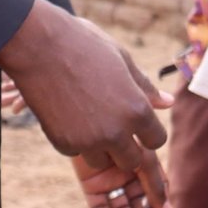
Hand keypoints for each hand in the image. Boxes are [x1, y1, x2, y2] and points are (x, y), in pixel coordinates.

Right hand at [0, 0, 171, 206]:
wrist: (39, 46)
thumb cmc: (84, 45)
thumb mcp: (122, 59)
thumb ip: (145, 87)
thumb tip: (168, 103)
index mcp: (136, 109)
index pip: (157, 141)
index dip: (148, 133)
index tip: (138, 125)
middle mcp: (116, 131)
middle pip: (132, 161)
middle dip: (126, 147)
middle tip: (112, 125)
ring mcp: (88, 141)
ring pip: (103, 161)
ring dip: (100, 147)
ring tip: (88, 116)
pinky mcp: (64, 144)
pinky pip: (77, 152)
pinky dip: (76, 140)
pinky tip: (68, 113)